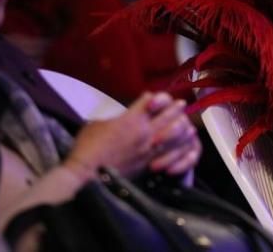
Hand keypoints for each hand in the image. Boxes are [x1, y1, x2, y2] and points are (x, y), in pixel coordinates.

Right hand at [65, 92, 199, 178]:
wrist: (87, 176)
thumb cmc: (87, 148)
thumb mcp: (97, 124)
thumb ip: (114, 118)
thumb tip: (120, 119)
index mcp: (131, 119)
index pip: (151, 100)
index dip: (155, 97)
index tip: (156, 98)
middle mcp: (144, 131)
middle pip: (168, 114)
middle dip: (175, 107)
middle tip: (180, 104)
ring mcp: (149, 148)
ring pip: (176, 132)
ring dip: (182, 124)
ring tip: (185, 121)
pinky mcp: (150, 163)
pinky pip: (172, 151)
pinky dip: (180, 144)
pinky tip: (183, 141)